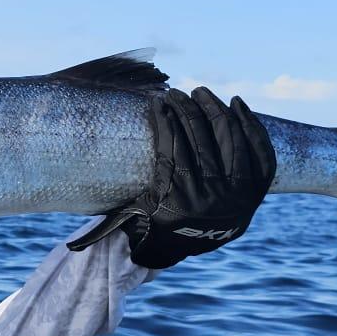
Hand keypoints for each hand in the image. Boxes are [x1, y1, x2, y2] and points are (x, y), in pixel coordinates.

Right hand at [70, 86, 275, 268]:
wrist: (197, 241)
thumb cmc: (160, 217)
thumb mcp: (141, 207)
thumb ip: (123, 202)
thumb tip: (76, 237)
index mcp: (182, 201)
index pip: (174, 147)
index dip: (166, 119)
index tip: (159, 102)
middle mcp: (214, 197)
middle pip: (202, 137)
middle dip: (188, 109)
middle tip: (177, 94)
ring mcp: (241, 192)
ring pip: (230, 138)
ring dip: (215, 109)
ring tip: (200, 94)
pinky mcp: (259, 187)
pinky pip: (261, 149)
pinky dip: (251, 124)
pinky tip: (236, 103)